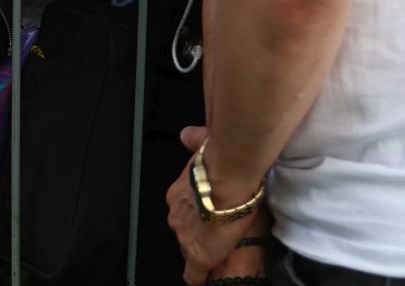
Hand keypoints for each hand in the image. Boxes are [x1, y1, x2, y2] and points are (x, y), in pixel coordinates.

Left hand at [167, 125, 262, 285]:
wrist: (228, 179)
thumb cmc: (220, 161)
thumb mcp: (205, 145)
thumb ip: (195, 141)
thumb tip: (186, 134)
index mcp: (178, 193)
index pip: (184, 209)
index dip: (196, 212)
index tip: (206, 213)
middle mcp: (176, 214)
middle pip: (184, 228)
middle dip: (197, 229)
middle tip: (215, 229)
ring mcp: (185, 236)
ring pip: (189, 246)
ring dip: (201, 245)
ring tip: (218, 248)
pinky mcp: (198, 256)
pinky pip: (194, 273)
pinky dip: (198, 275)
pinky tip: (204, 278)